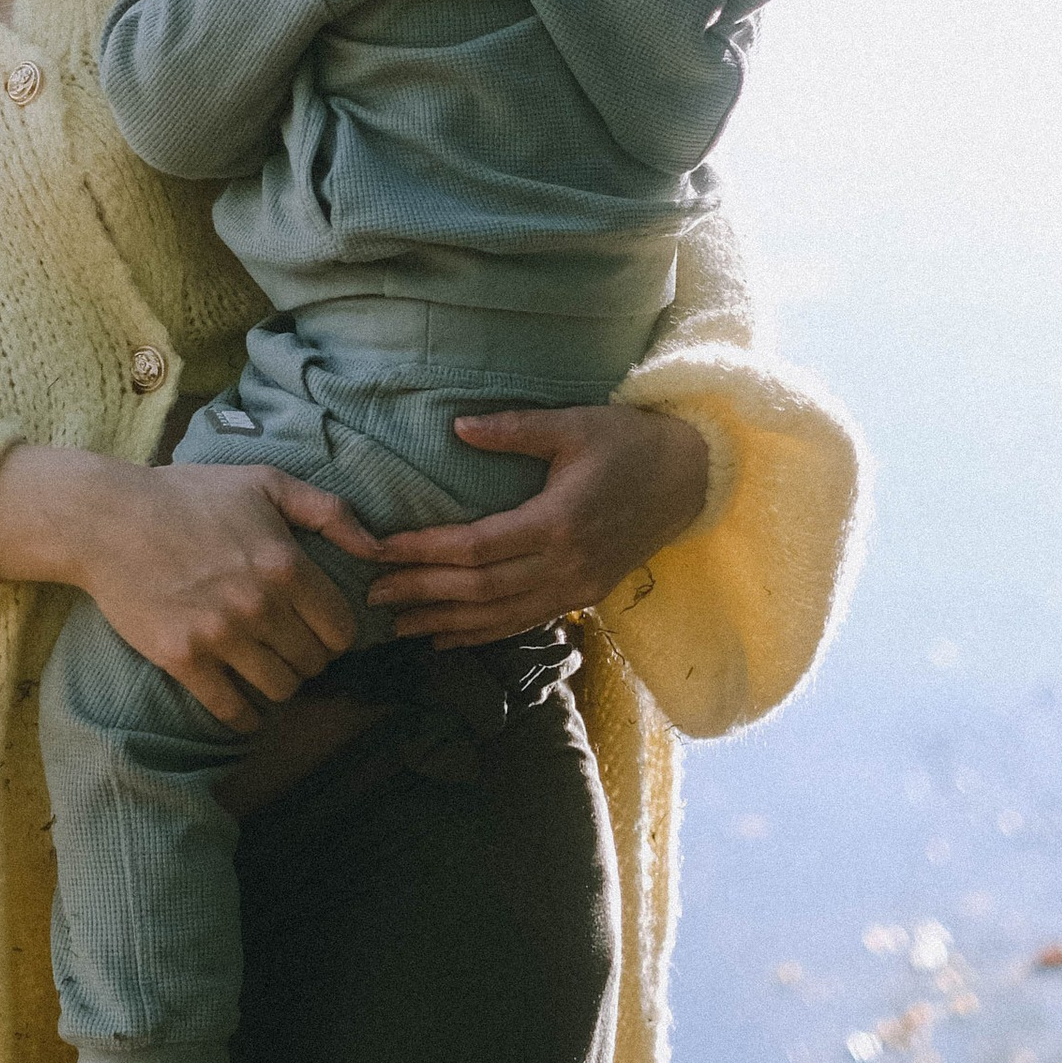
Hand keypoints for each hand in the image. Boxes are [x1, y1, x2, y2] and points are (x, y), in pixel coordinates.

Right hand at [0, 443, 371, 729]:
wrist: (107, 519)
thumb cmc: (188, 495)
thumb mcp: (264, 482)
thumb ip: (329, 512)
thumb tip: (377, 547)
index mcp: (286, 564)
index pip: (341, 629)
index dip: (336, 634)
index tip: (320, 630)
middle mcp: (259, 605)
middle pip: (313, 663)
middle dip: (308, 658)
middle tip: (290, 647)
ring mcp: (220, 636)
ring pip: (280, 689)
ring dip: (279, 684)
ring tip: (267, 668)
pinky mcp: (183, 659)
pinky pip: (232, 709)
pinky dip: (245, 715)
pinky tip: (244, 705)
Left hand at [367, 403, 710, 649]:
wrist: (689, 479)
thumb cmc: (628, 442)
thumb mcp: (573, 424)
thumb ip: (514, 429)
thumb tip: (455, 426)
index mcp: (558, 521)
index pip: (477, 547)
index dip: (425, 552)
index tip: (381, 550)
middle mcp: (566, 564)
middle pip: (480, 589)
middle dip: (422, 593)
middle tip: (372, 596)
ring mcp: (577, 587)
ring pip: (499, 616)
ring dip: (445, 623)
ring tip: (398, 626)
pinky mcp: (584, 596)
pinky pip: (524, 622)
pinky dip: (482, 634)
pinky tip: (446, 638)